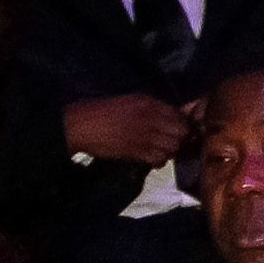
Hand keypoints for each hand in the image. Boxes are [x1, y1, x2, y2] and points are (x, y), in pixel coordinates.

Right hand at [65, 93, 191, 164]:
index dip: (181, 124)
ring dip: (169, 151)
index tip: (176, 130)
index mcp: (148, 102)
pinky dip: (159, 161)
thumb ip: (150, 108)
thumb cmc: (101, 112)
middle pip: (181, 131)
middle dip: (180, 138)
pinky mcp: (138, 150)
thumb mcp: (129, 102)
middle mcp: (151, 117)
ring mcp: (146, 134)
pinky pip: (160, 158)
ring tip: (160, 151)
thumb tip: (169, 118)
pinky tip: (151, 159)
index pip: (179, 114)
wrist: (82, 124)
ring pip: (173, 146)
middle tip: (171, 142)